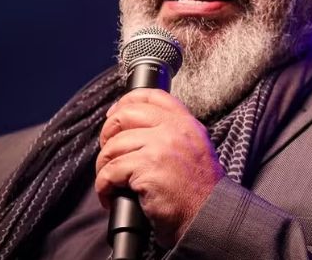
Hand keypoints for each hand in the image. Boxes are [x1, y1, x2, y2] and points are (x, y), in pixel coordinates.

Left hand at [95, 88, 224, 246]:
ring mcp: (160, 146)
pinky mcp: (147, 167)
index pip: (152, 96)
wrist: (207, 215)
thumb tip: (136, 127)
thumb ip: (173, 133)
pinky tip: (109, 195)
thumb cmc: (197, 190)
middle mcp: (173, 129)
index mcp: (185, 122)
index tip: (114, 114)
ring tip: (109, 181)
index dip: (126, 101)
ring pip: (113, 146)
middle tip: (108, 153)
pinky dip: (103, 186)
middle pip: (125, 115)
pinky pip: (111, 171)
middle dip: (107, 133)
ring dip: (104, 165)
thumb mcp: (195, 148)